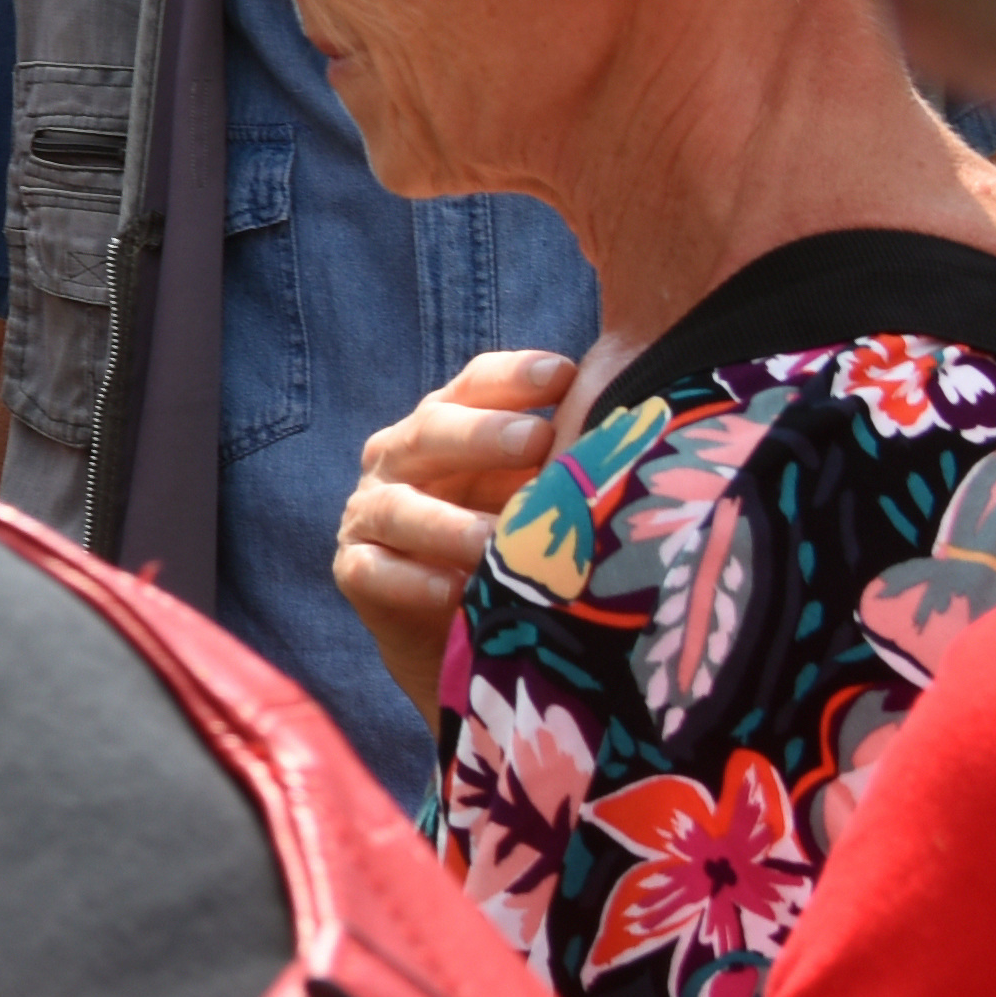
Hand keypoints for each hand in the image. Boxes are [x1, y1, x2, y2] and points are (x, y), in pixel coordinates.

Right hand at [336, 347, 582, 716]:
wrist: (450, 620)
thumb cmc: (503, 535)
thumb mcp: (532, 489)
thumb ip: (561, 459)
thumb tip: (639, 433)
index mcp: (445, 424)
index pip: (474, 386)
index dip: (515, 378)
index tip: (568, 376)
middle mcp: (400, 458)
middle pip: (432, 433)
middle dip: (483, 435)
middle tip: (539, 441)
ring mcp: (370, 513)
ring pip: (398, 508)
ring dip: (449, 524)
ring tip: (496, 540)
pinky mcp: (356, 569)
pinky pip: (375, 572)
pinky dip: (414, 581)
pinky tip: (455, 590)